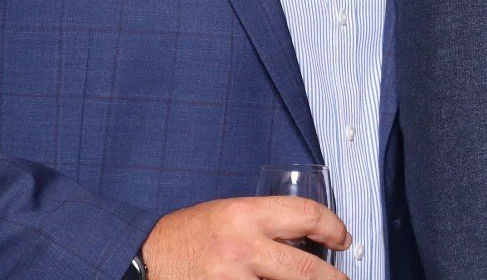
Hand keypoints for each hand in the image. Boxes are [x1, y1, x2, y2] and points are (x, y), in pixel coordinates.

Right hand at [142, 196, 350, 279]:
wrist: (142, 257)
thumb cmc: (189, 234)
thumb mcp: (231, 213)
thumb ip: (267, 224)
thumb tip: (308, 240)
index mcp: (246, 215)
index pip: (307, 215)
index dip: (334, 227)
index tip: (343, 239)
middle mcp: (241, 247)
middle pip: (305, 269)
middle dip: (333, 278)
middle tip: (342, 279)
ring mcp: (229, 279)